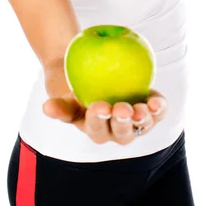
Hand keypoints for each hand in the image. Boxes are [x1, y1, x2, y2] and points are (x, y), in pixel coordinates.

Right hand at [42, 88, 167, 144]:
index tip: (99, 106)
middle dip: (123, 122)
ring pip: (142, 126)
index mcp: (94, 129)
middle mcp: (117, 131)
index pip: (96, 128)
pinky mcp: (150, 110)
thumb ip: (59, 105)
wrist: (95, 72)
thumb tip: (46, 108)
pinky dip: (159, 108)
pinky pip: (158, 112)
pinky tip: (156, 100)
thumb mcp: (65, 95)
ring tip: (142, 108)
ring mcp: (135, 123)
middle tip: (122, 108)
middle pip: (122, 133)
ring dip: (143, 118)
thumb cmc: (76, 86)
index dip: (98, 120)